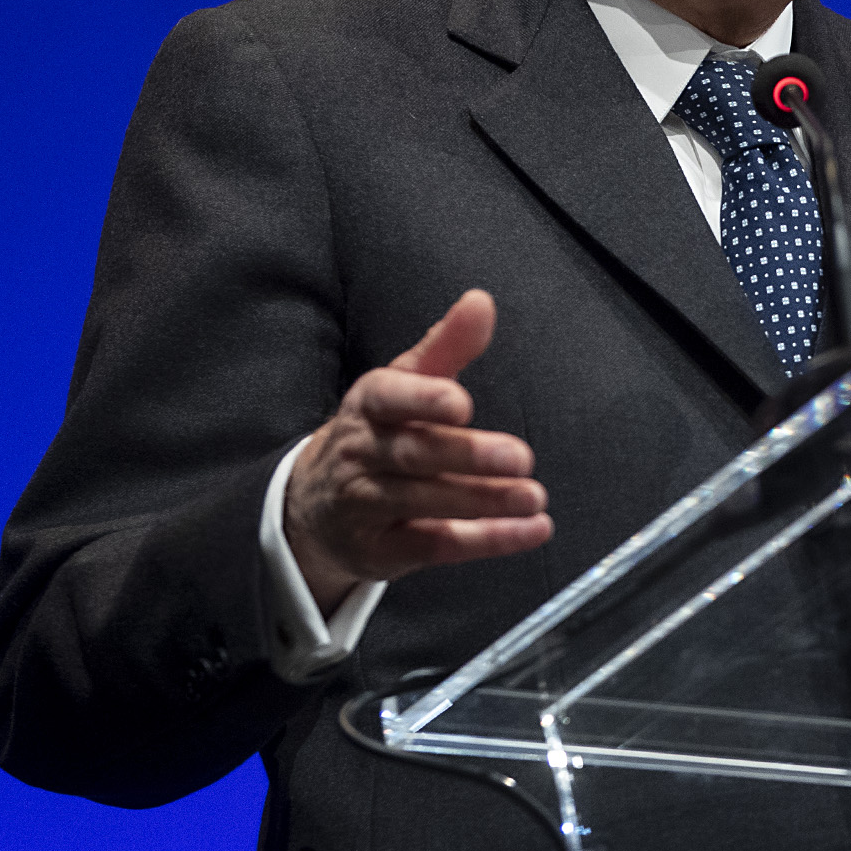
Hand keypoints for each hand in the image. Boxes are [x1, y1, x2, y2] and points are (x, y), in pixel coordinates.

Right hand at [285, 289, 551, 611]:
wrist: (315, 504)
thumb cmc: (380, 429)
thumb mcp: (404, 383)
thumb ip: (445, 346)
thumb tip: (481, 300)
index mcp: (369, 405)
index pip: (388, 398)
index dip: (422, 400)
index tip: (461, 402)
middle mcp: (361, 454)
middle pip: (413, 455)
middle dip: (467, 456)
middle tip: (521, 457)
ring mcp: (366, 505)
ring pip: (425, 503)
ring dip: (484, 502)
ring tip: (534, 498)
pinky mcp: (380, 550)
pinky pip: (435, 546)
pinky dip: (486, 540)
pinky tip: (531, 530)